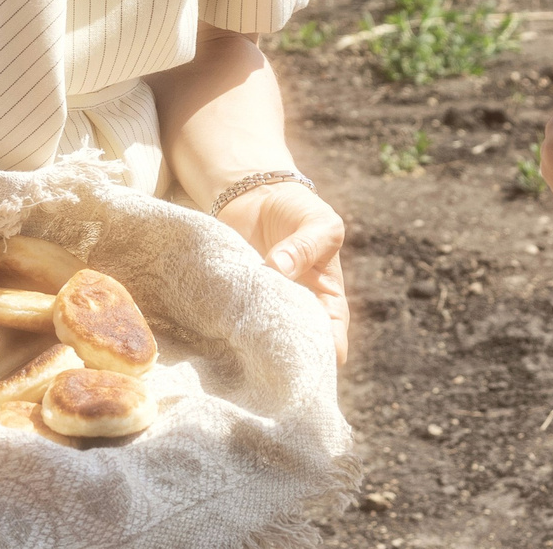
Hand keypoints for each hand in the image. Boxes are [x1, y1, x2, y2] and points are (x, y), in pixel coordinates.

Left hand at [216, 181, 348, 363]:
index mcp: (327, 302)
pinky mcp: (236, 302)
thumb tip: (277, 267)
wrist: (260, 197)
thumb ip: (304, 246)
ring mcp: (264, 310)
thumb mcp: (319, 223)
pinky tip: (218, 319)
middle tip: (265, 345)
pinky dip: (226, 323)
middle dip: (282, 354)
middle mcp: (296, 313)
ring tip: (241, 330)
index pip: (333, 343)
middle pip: (294, 351)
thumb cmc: (300, 212)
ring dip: (250, 338)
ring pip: (260, 341)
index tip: (301, 352)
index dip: (321, 355)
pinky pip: (231, 321)